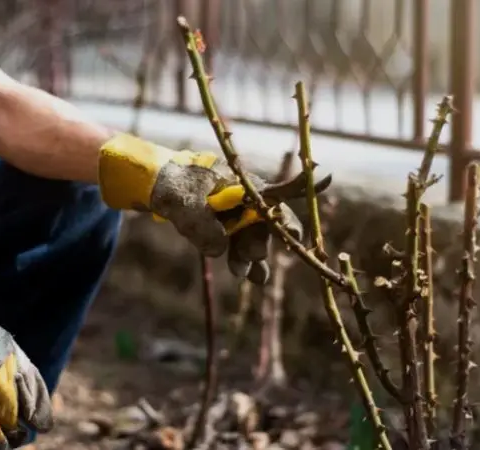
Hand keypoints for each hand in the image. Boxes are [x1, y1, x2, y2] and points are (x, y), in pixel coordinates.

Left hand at [98, 133, 329, 283]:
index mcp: (242, 185)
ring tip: (253, 279)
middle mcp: (246, 200)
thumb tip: (219, 250)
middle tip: (253, 260)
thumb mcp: (180, 203)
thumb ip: (200, 225)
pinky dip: (242, 260)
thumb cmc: (172, 185)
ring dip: (253, 257)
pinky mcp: (226, 227)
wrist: (154, 186)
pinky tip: (246, 274)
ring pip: (255, 239)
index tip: (325, 179)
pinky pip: (240, 246)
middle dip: (264, 243)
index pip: (277, 190)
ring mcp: (237, 215)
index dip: (301, 188)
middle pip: (268, 224)